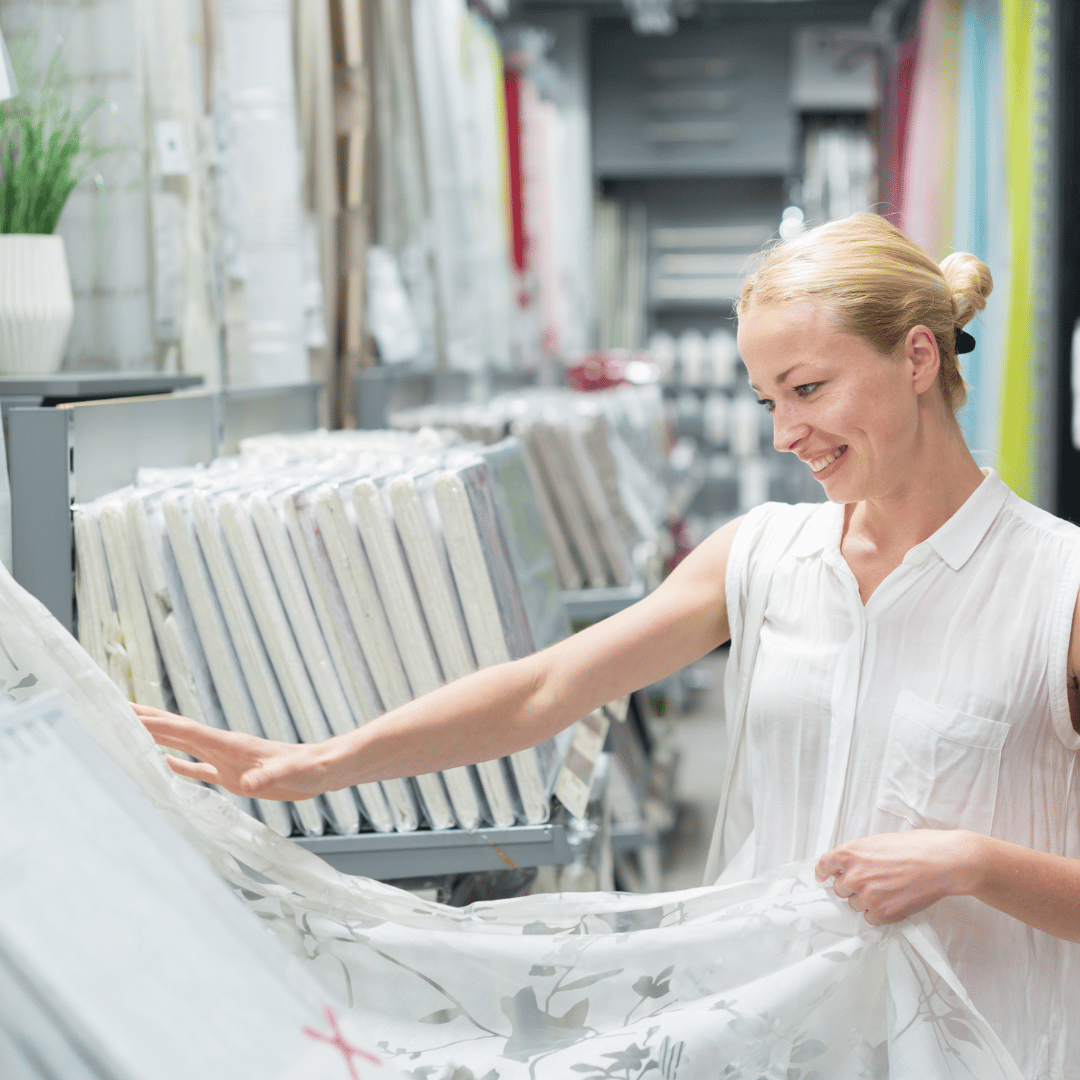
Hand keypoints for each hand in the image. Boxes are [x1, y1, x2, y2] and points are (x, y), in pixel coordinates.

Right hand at [133, 703, 335, 800]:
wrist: (322, 769)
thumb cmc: (308, 770)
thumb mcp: (289, 775)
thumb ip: (269, 778)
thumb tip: (250, 784)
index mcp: (229, 745)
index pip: (184, 730)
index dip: (155, 723)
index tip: (125, 712)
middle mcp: (222, 747)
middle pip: (175, 730)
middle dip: (145, 720)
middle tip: (114, 709)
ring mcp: (225, 759)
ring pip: (181, 745)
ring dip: (154, 738)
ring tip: (127, 730)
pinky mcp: (232, 775)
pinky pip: (196, 768)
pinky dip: (175, 764)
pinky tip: (161, 764)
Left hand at [815, 830, 984, 925]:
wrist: (941, 862)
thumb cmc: (914, 847)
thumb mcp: (877, 842)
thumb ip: (858, 856)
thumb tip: (848, 868)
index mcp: (849, 853)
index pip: (824, 866)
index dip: (824, 872)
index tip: (824, 877)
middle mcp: (853, 876)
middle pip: (839, 889)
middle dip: (851, 886)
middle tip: (871, 881)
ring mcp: (867, 896)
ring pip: (854, 904)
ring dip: (865, 900)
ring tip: (887, 890)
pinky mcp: (883, 913)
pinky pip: (869, 918)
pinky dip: (877, 913)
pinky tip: (892, 901)